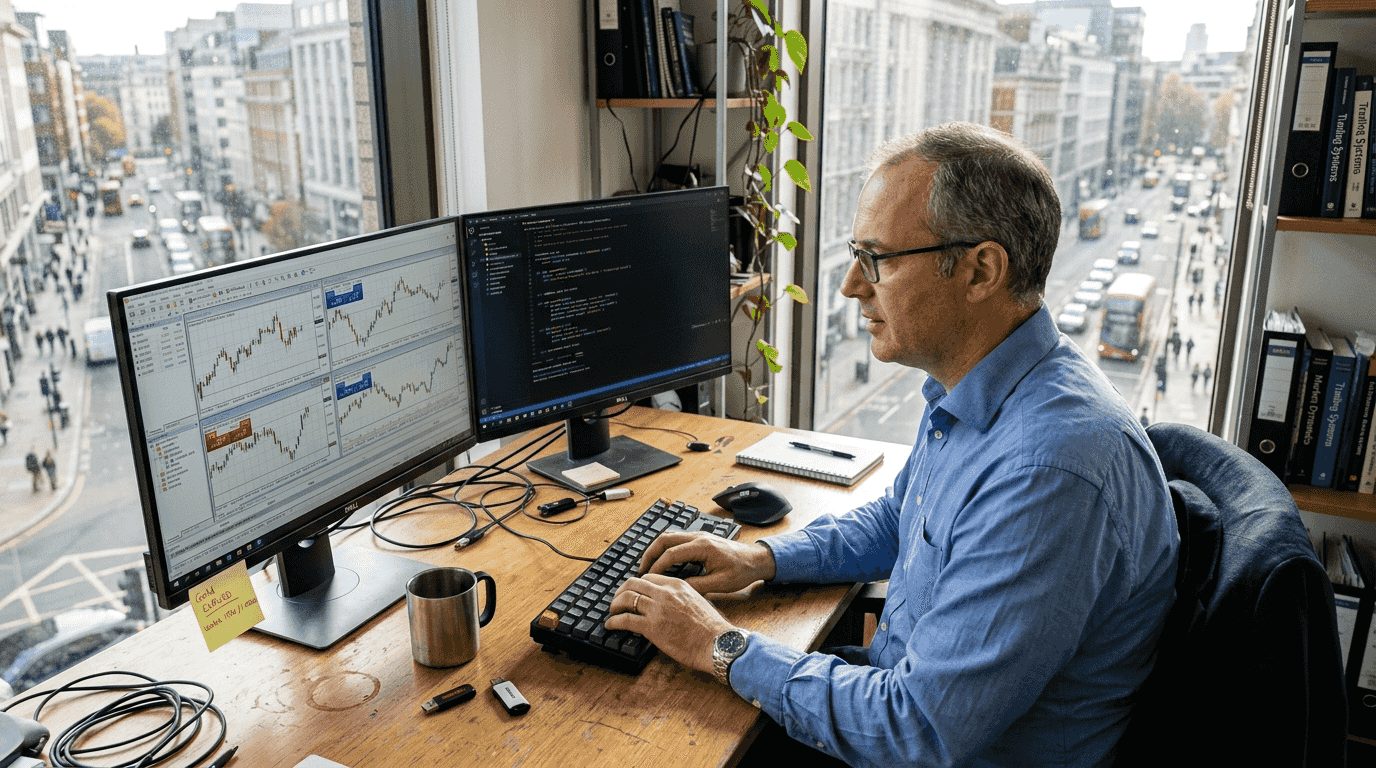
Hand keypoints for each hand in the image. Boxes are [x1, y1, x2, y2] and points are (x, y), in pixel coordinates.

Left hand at [604, 573, 734, 674]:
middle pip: (633, 584)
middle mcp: (665, 593)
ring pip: (626, 599)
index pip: (649, 577)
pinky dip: (614, 622)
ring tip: (612, 612)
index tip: (633, 592)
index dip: (637, 584)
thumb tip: (668, 604)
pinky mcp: (652, 627)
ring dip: (615, 605)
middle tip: (617, 600)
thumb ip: (680, 597)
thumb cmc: (711, 627)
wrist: (717, 643)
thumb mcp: (697, 600)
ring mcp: (657, 609)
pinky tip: (611, 625)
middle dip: (621, 591)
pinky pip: (625, 620)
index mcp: (677, 585)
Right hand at [639, 532, 775, 594]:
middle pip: (665, 539)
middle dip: (649, 554)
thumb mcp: (720, 583)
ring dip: (656, 550)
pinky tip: (662, 562)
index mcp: (703, 546)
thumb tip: (676, 588)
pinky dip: (665, 549)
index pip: (671, 554)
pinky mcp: (700, 538)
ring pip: (669, 536)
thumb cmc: (741, 571)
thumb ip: (697, 585)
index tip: (648, 580)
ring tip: (647, 567)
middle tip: (640, 571)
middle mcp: (698, 537)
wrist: (756, 559)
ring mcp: (699, 535)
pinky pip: (676, 539)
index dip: (657, 567)